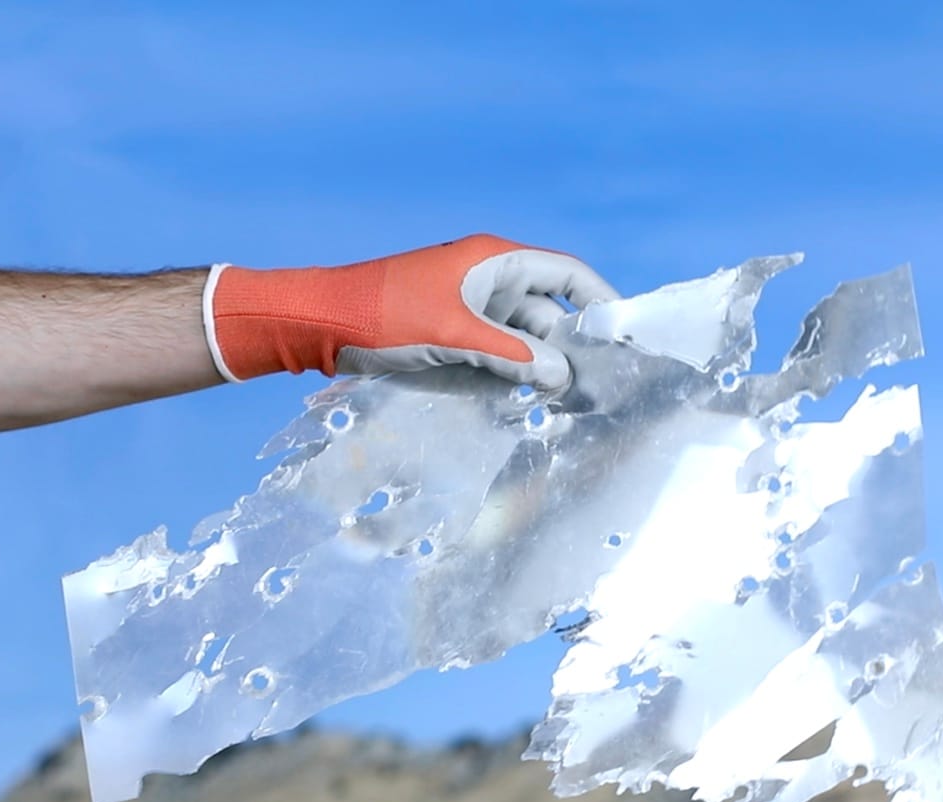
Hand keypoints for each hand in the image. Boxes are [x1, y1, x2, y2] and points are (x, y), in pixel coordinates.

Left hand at [205, 234, 618, 389]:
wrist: (319, 321)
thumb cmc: (383, 314)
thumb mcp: (455, 336)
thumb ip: (512, 356)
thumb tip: (561, 376)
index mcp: (494, 260)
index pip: (566, 273)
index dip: (599, 300)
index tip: (624, 334)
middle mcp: (486, 277)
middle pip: (547, 310)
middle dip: (567, 345)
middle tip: (592, 386)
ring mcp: (467, 304)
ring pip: (520, 335)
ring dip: (536, 364)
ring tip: (559, 400)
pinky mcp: (449, 330)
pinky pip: (494, 349)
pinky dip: (508, 370)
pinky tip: (520, 399)